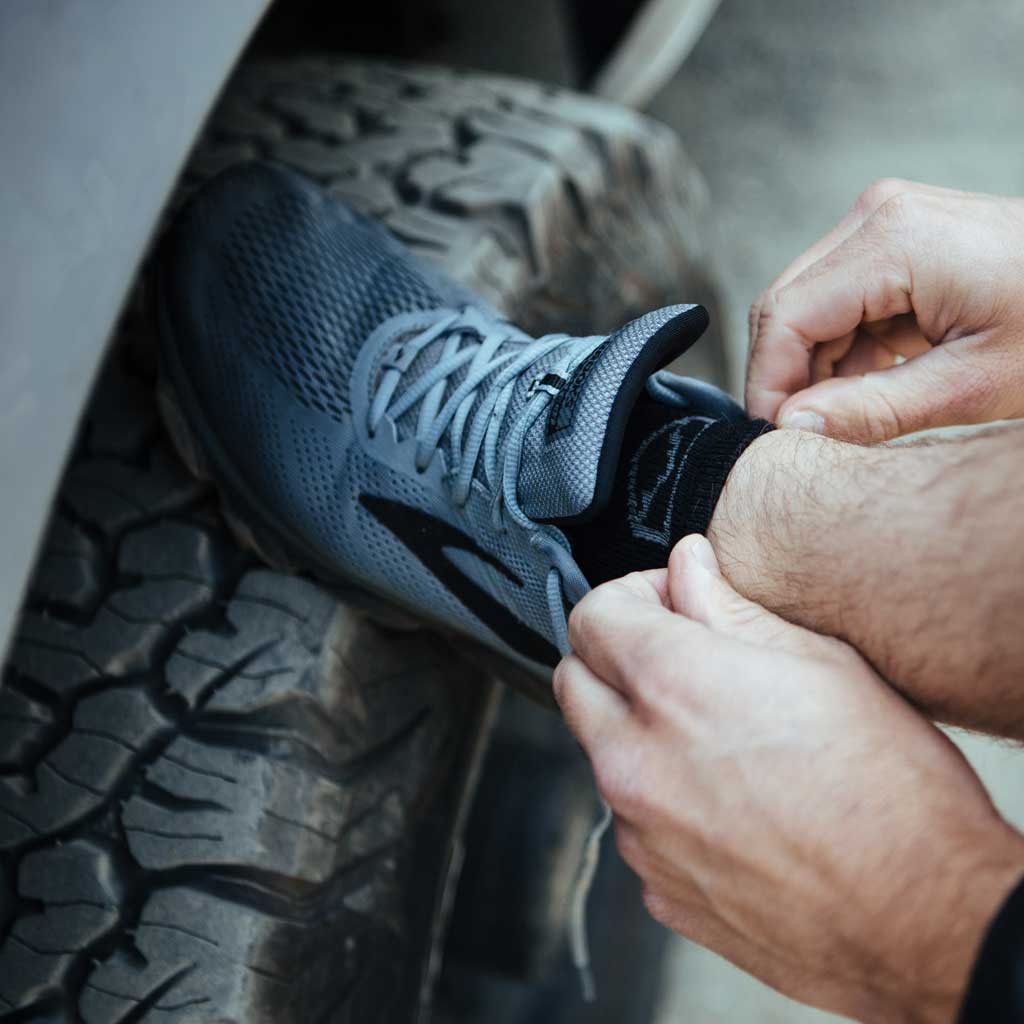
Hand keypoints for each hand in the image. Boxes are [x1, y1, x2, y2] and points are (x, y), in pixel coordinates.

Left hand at [554, 535, 1023, 1022]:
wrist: (927, 920)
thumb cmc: (892, 791)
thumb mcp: (821, 664)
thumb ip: (729, 609)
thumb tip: (690, 567)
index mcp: (671, 687)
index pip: (591, 615)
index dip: (631, 596)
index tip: (669, 603)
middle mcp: (635, 761)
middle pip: (575, 681)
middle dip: (615, 658)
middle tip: (682, 658)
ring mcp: (640, 833)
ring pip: (602, 754)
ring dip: (639, 733)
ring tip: (723, 741)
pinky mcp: (657, 887)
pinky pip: (635, 823)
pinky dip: (662, 802)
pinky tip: (731, 804)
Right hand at [746, 180, 1023, 441]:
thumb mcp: (975, 385)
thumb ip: (874, 409)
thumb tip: (792, 427)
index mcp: (895, 241)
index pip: (784, 318)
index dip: (769, 383)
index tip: (777, 437)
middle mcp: (876, 216)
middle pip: (784, 307)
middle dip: (786, 375)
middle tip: (807, 433)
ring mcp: (883, 220)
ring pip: (804, 305)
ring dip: (814, 363)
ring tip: (854, 409)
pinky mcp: (892, 237)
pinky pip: (836, 298)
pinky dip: (841, 345)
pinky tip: (874, 377)